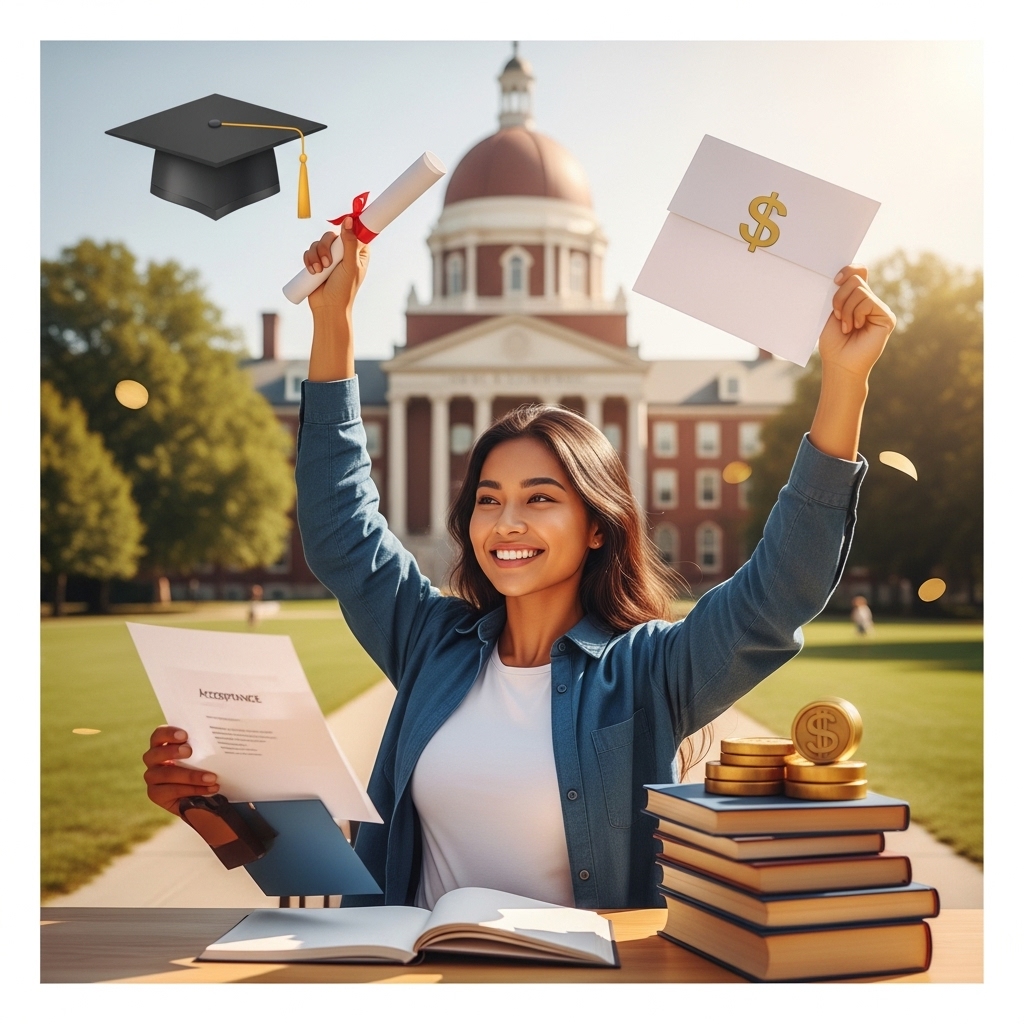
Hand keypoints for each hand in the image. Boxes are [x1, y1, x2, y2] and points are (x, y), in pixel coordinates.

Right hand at [142, 726, 218, 815]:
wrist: (202, 792)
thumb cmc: (203, 763)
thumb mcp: (203, 751)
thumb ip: (204, 743)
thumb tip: (224, 731)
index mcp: (161, 744)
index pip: (158, 735)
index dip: (168, 733)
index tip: (185, 735)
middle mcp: (153, 760)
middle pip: (154, 754)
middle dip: (172, 751)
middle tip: (190, 751)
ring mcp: (152, 778)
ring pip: (166, 774)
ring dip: (191, 776)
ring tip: (212, 777)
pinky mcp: (156, 794)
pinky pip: (172, 791)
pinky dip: (194, 789)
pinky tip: (210, 788)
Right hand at [303, 217, 370, 315]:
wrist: (328, 307)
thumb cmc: (344, 289)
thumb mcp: (350, 265)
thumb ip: (349, 243)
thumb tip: (349, 220)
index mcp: (358, 251)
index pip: (353, 231)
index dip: (348, 226)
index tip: (344, 227)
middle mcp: (344, 251)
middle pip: (331, 235)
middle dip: (325, 247)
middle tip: (327, 263)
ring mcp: (330, 256)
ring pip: (318, 243)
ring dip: (315, 256)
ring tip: (319, 271)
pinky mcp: (317, 261)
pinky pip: (309, 251)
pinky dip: (309, 260)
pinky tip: (313, 271)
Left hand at [818, 264, 895, 380]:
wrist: (839, 364)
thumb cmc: (833, 342)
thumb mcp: (830, 312)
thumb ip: (838, 292)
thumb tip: (842, 274)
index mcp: (856, 298)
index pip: (858, 271)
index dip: (848, 270)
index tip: (834, 280)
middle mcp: (869, 301)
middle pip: (855, 279)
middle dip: (839, 297)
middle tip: (837, 316)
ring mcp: (879, 308)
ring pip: (860, 290)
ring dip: (846, 310)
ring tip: (846, 327)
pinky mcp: (887, 317)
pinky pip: (868, 301)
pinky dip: (856, 314)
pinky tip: (857, 327)